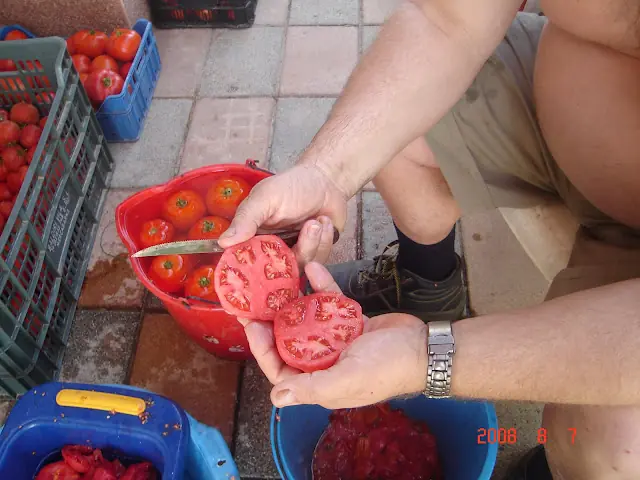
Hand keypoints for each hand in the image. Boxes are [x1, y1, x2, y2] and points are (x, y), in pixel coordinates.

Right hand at [218, 164, 348, 265]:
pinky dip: (325, 241)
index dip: (256, 267)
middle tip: (310, 225)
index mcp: (252, 238)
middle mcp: (270, 251)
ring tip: (318, 220)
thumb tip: (223, 242)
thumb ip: (246, 219)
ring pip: (301, 266)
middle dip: (299, 248)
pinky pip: (318, 261)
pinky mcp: (312, 256)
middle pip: (279, 271)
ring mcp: (292, 255)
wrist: (325, 181)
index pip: (246, 262)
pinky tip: (325, 221)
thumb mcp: (265, 198)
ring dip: (314, 241)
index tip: (273, 255)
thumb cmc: (292, 186)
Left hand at [238, 262, 428, 409]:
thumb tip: (275, 398)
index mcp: (320, 381)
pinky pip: (330, 304)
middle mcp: (325, 362)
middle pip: (290, 342)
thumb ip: (312, 386)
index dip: (263, 350)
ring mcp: (338, 341)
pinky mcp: (350, 322)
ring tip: (278, 283)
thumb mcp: (347, 378)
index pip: (281, 370)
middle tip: (258, 301)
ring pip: (308, 321)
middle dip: (273, 323)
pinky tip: (312, 269)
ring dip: (295, 303)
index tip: (252, 325)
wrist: (425, 347)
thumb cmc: (387, 367)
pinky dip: (322, 287)